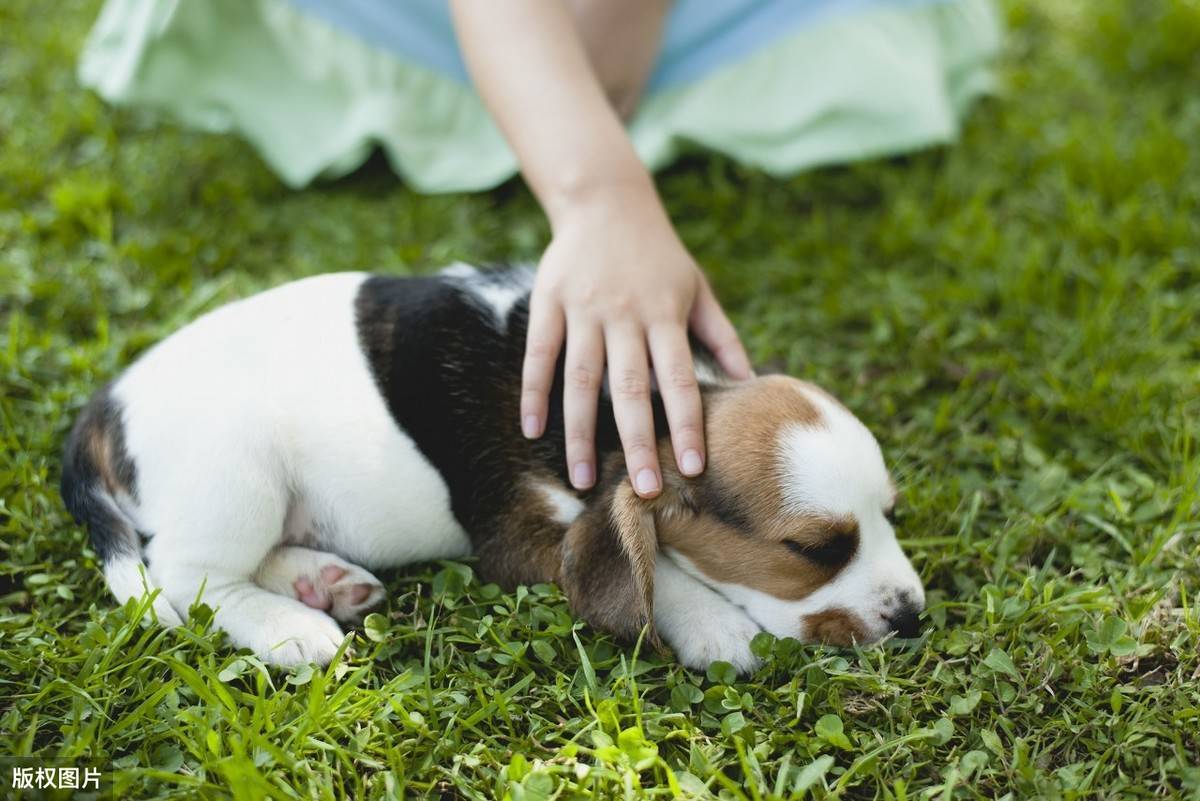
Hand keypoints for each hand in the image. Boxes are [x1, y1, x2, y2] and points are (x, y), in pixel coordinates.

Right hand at [520, 187, 752, 497]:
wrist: (605, 199)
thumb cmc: (659, 253)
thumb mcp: (698, 287)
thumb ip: (722, 336)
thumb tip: (752, 383)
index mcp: (664, 314)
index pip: (679, 380)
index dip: (686, 424)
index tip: (693, 468)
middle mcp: (624, 315)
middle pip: (630, 389)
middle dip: (638, 442)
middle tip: (644, 490)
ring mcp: (583, 309)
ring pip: (581, 380)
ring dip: (581, 433)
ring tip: (582, 479)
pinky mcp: (549, 302)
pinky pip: (539, 354)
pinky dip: (534, 392)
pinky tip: (532, 430)